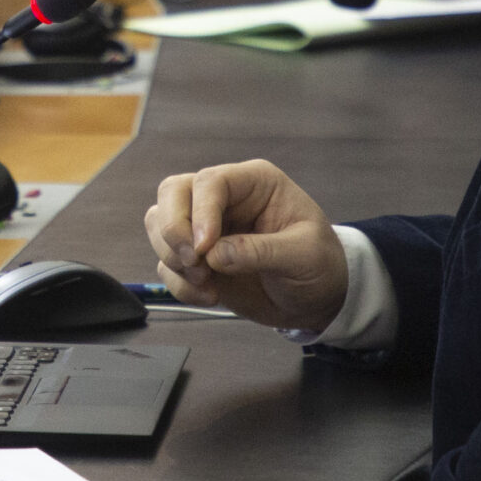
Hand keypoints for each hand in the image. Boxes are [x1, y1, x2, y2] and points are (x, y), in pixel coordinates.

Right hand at [143, 160, 348, 331]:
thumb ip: (261, 251)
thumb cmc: (320, 264)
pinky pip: (166, 263)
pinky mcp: (197, 258)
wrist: (317, 298)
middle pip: (172, 193)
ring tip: (207, 283)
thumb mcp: (304, 255)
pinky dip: (179, 284)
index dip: (200, 213)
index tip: (205, 249)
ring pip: (160, 224)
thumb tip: (216, 255)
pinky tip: (209, 295)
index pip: (210, 182)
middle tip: (195, 262)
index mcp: (255, 183)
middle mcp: (225, 199)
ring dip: (173, 258)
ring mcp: (206, 227)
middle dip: (174, 229)